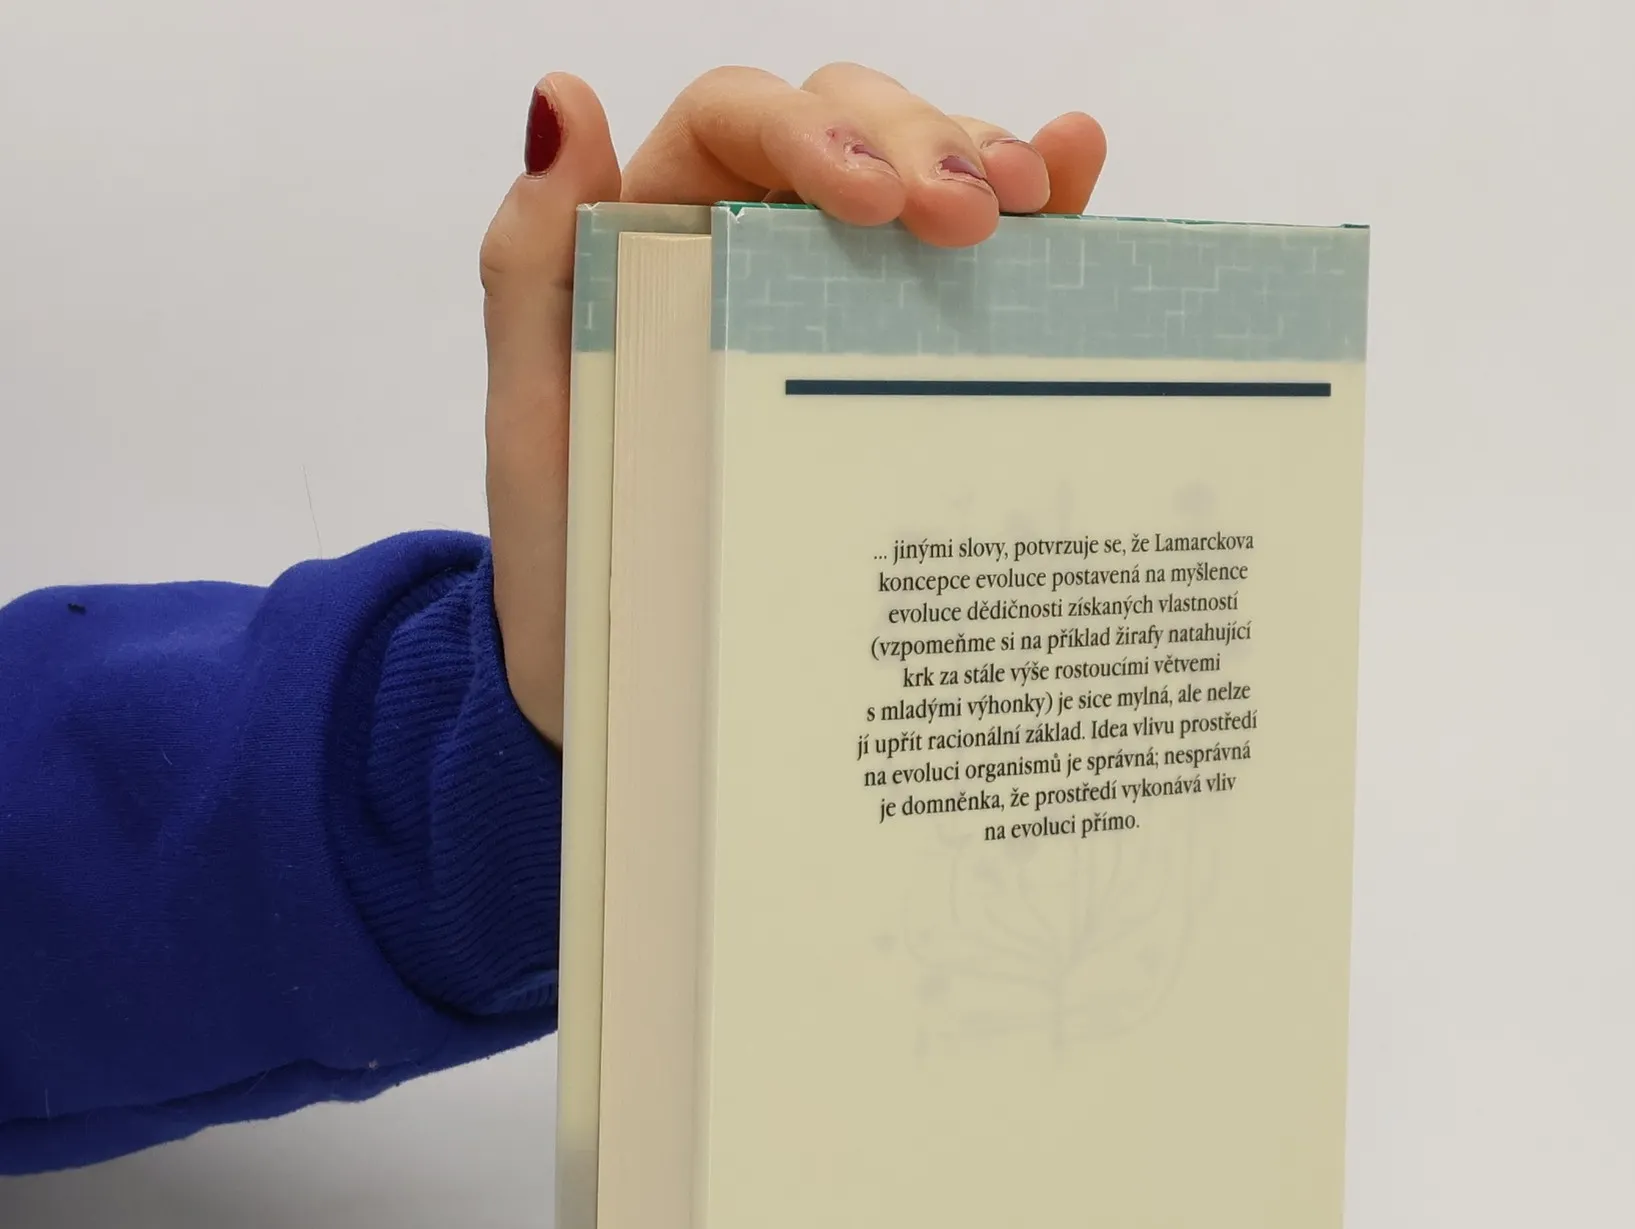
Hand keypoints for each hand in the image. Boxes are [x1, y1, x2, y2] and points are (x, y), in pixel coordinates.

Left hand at [479, 67, 1106, 745]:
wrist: (633, 690)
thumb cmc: (576, 561)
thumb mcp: (537, 420)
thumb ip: (530, 262)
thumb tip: (559, 101)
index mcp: (663, 231)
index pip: (741, 122)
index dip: (812, 131)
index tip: (874, 203)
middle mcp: (756, 243)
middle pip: (851, 126)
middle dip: (922, 144)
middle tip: (974, 216)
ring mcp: (840, 306)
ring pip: (924, 178)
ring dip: (987, 164)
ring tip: (1035, 202)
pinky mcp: (902, 372)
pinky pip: (972, 278)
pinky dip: (1033, 222)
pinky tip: (1074, 183)